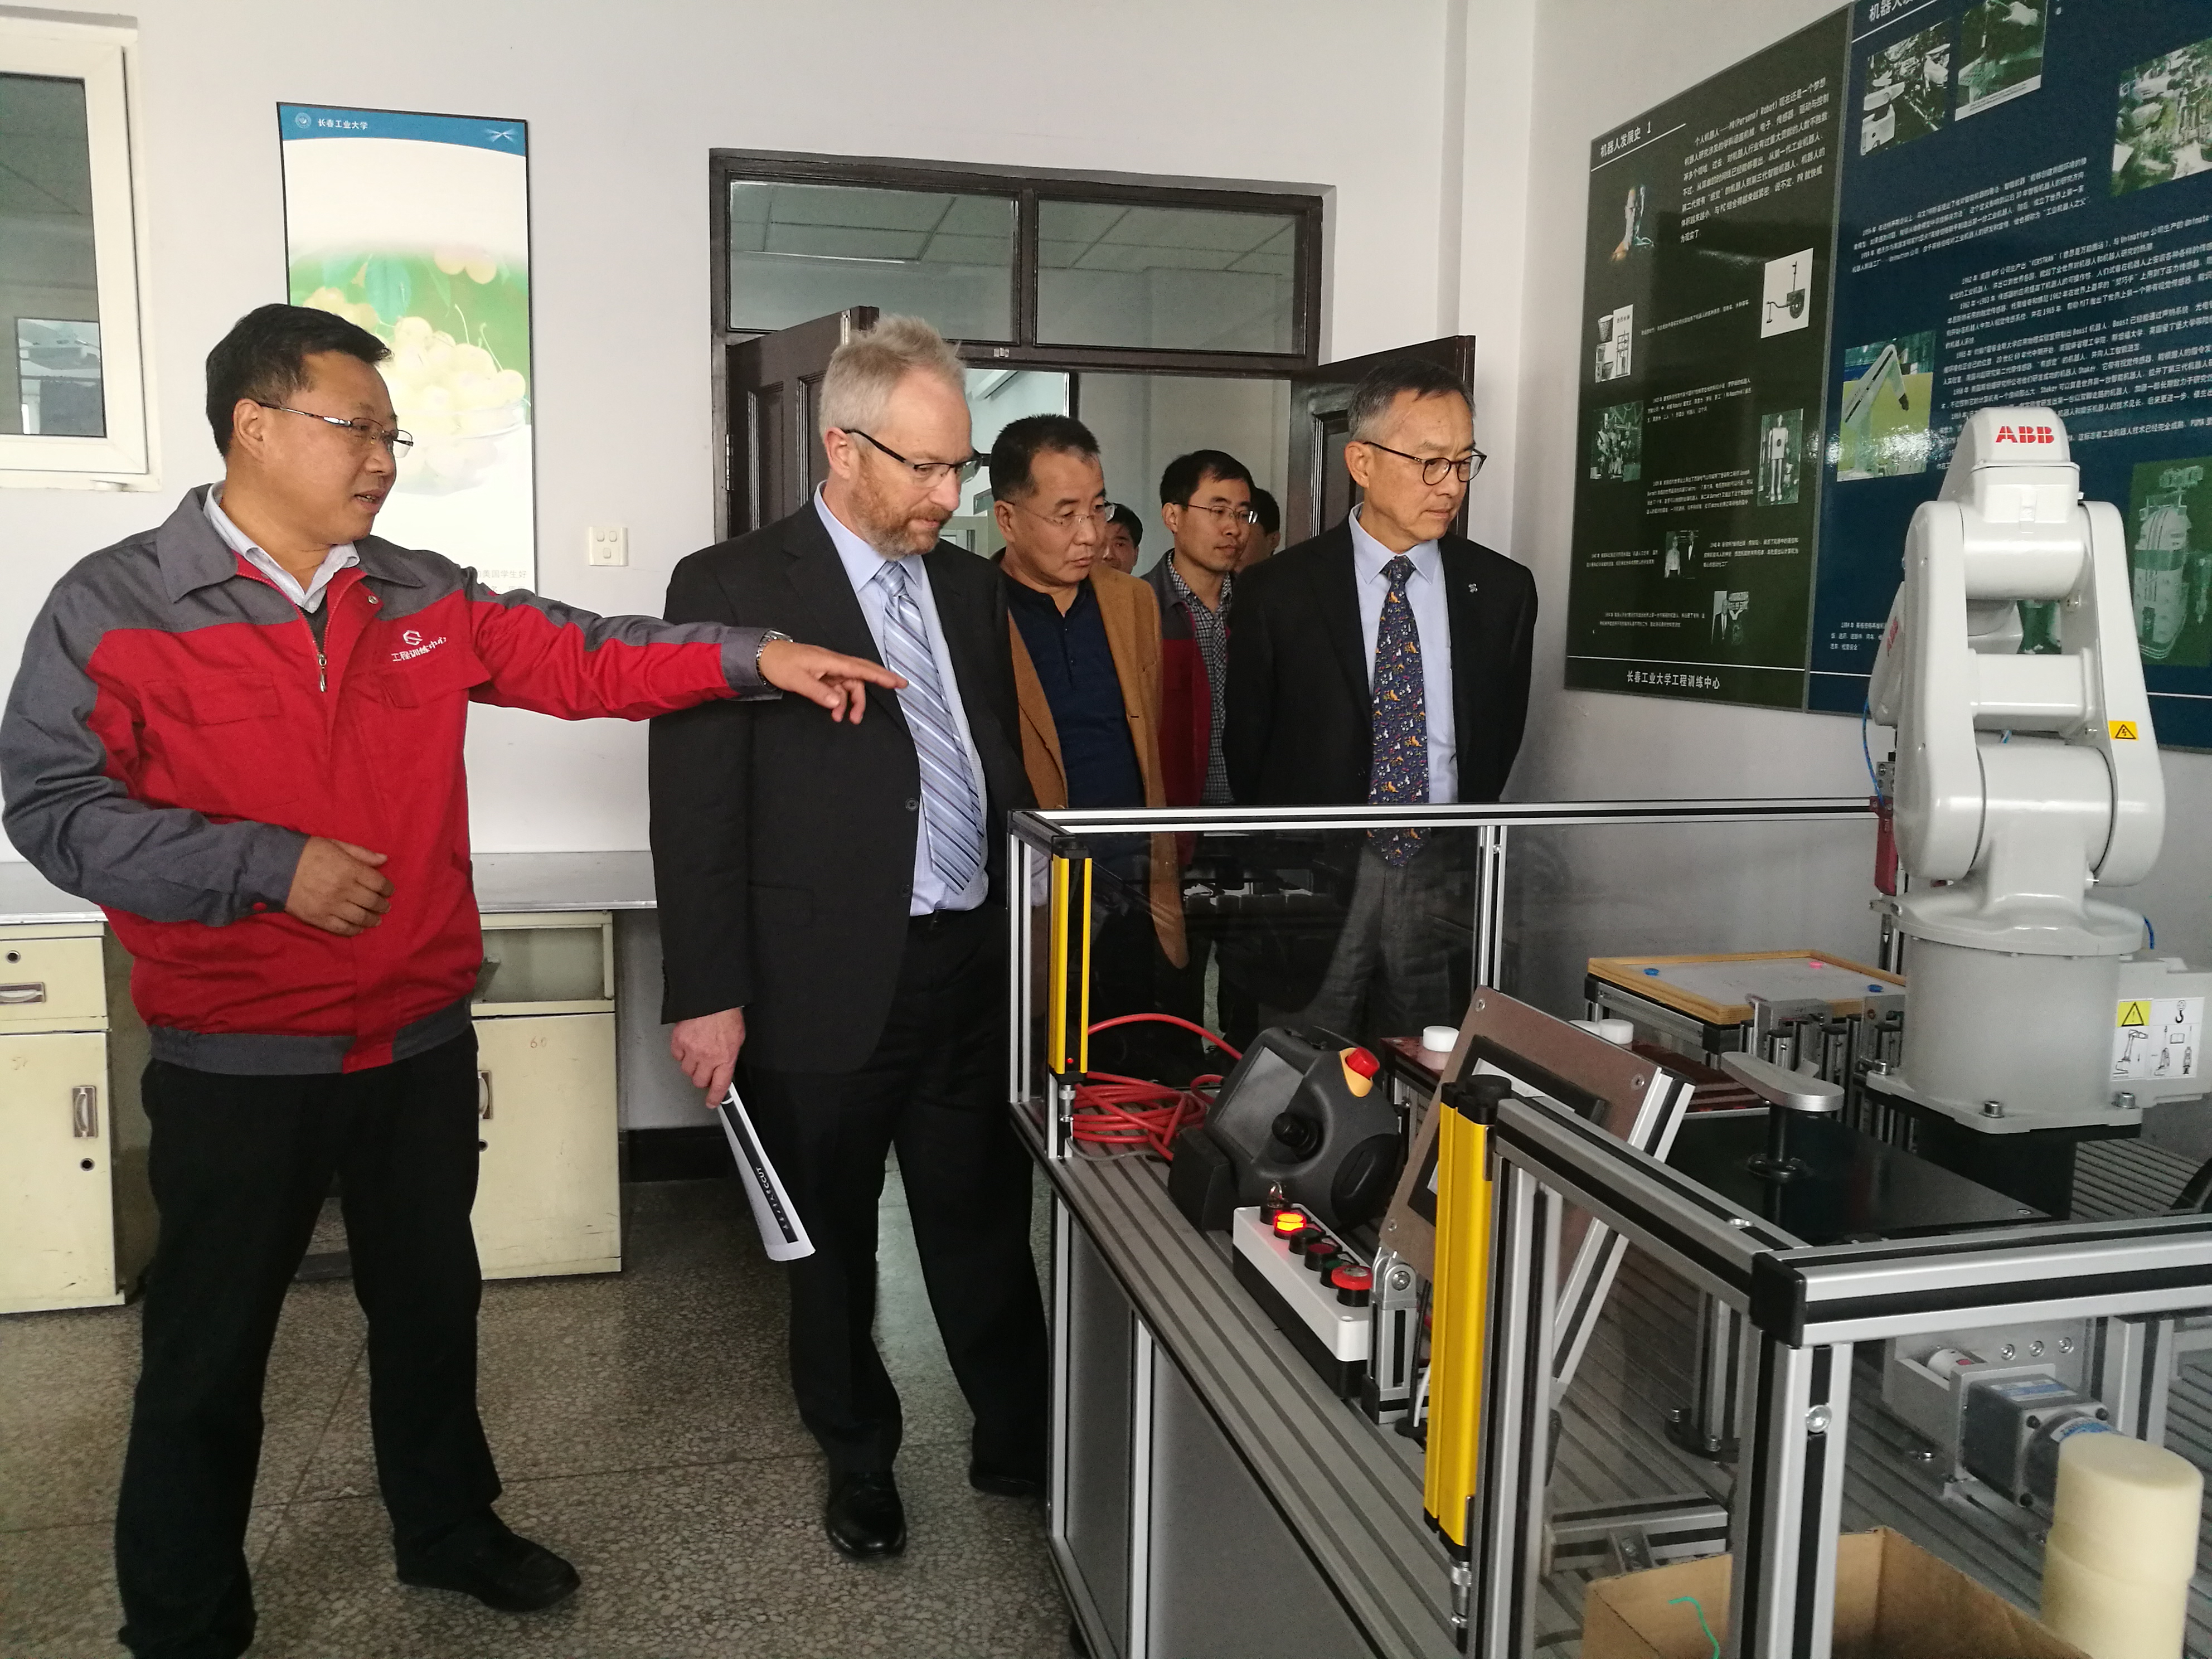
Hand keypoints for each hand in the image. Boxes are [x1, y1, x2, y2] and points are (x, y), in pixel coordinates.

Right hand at [285, 837, 392, 936]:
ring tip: (376, 919)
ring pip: (360, 917)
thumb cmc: (307, 852)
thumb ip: (361, 853)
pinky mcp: (319, 918)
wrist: (275, 867)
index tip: (389, 891)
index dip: (387, 888)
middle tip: (385, 906)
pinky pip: (342, 928)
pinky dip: (354, 930)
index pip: (378, 883)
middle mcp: (344, 889)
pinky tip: (359, 928)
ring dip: (372, 920)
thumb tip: (384, 859)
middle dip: (382, 905)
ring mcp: (332, 905)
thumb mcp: (336, 844)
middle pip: (372, 901)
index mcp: (350, 869)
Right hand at [672, 1007, 746, 1106]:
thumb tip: (726, 1066)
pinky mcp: (679, 1041)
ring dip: (692, 1066)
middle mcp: (708, 1057)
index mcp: (725, 1058)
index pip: (719, 1086)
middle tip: (705, 1070)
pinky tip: (688, 1045)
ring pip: (686, 1071)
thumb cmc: (727, 1014)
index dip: (715, 1098)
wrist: (712, 998)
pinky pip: (676, 1056)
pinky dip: (681, 1053)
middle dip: (703, 1078)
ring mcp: (691, 1050)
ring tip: (698, 1053)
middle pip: (699, 1081)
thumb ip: (730, 1055)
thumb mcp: (738, 1038)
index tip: (712, 1102)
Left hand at [757, 639, 904, 723]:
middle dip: (875, 686)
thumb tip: (838, 704)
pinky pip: (838, 689)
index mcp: (831, 661)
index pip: (861, 669)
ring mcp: (829, 670)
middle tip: (886, 698)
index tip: (899, 682)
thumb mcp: (798, 680)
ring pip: (849, 686)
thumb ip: (819, 692)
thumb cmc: (780, 664)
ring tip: (847, 720)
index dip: (881, 676)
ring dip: (851, 702)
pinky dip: (839, 702)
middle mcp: (834, 664)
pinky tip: (835, 713)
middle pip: (861, 675)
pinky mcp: (823, 676)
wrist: (764, 657)